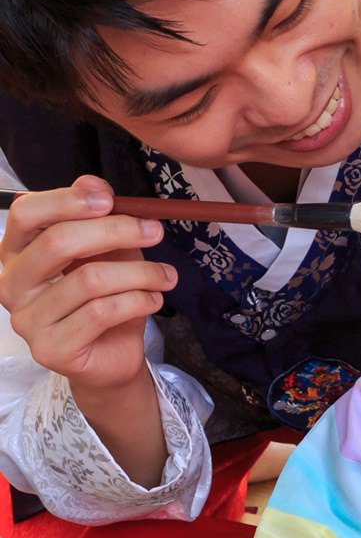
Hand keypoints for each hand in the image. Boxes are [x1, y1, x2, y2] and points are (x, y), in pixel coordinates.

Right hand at [0, 175, 176, 391]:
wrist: (112, 355)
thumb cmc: (107, 297)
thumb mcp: (108, 251)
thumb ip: (98, 218)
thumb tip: (92, 182)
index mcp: (18, 252)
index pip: (26, 213)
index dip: (67, 199)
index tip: (110, 198)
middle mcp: (12, 284)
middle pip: (58, 242)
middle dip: (116, 231)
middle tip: (155, 232)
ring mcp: (27, 320)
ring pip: (89, 280)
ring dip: (141, 273)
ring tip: (167, 276)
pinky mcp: (52, 349)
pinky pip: (102, 313)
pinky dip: (138, 300)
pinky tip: (155, 299)